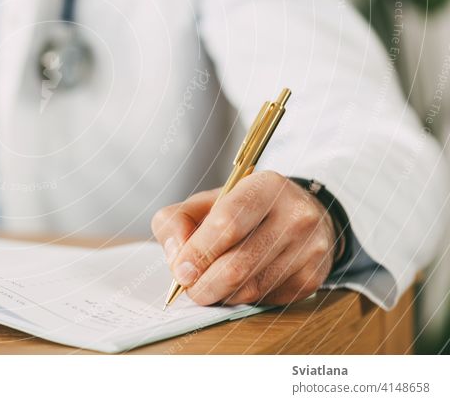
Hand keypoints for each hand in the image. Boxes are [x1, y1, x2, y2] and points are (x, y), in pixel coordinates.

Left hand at [152, 171, 336, 305]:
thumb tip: (176, 257)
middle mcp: (294, 216)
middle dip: (204, 284)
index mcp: (265, 187)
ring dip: (221, 294)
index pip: (227, 224)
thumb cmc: (245, 210)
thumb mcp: (208, 201)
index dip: (199, 251)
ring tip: (209, 286)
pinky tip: (238, 285)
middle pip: (237, 264)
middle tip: (190, 288)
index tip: (181, 270)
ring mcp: (308, 249)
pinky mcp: (312, 278)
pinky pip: (265, 300)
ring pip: (250, 289)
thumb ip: (178, 220)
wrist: (302, 217)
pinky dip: (242, 300)